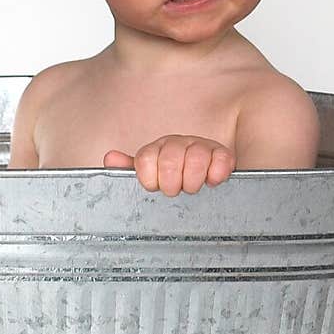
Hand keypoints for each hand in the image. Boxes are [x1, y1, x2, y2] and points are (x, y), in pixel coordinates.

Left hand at [103, 136, 236, 195]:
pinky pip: (220, 159)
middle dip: (171, 183)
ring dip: (193, 181)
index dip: (150, 179)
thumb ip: (130, 169)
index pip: (146, 159)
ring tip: (193, 187)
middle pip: (169, 160)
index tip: (156, 187)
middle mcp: (178, 144)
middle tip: (176, 190)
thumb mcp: (151, 176)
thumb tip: (110, 159)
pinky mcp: (223, 154)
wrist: (207, 175)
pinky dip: (216, 174)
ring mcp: (202, 147)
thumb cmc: (176, 179)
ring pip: (195, 158)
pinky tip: (212, 181)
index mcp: (157, 149)